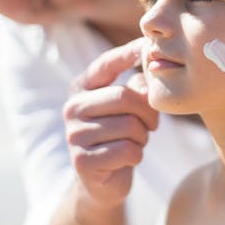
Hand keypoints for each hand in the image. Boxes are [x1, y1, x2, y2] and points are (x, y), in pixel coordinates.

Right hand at [63, 38, 158, 208]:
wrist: (103, 181)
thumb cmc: (121, 135)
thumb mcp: (130, 107)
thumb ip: (138, 87)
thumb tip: (150, 76)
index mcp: (82, 89)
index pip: (106, 64)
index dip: (128, 53)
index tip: (146, 43)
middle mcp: (72, 107)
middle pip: (124, 97)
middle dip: (147, 112)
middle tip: (152, 125)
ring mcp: (74, 135)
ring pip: (129, 126)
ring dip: (143, 137)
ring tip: (135, 142)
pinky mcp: (82, 161)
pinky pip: (127, 150)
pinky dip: (137, 154)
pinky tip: (127, 158)